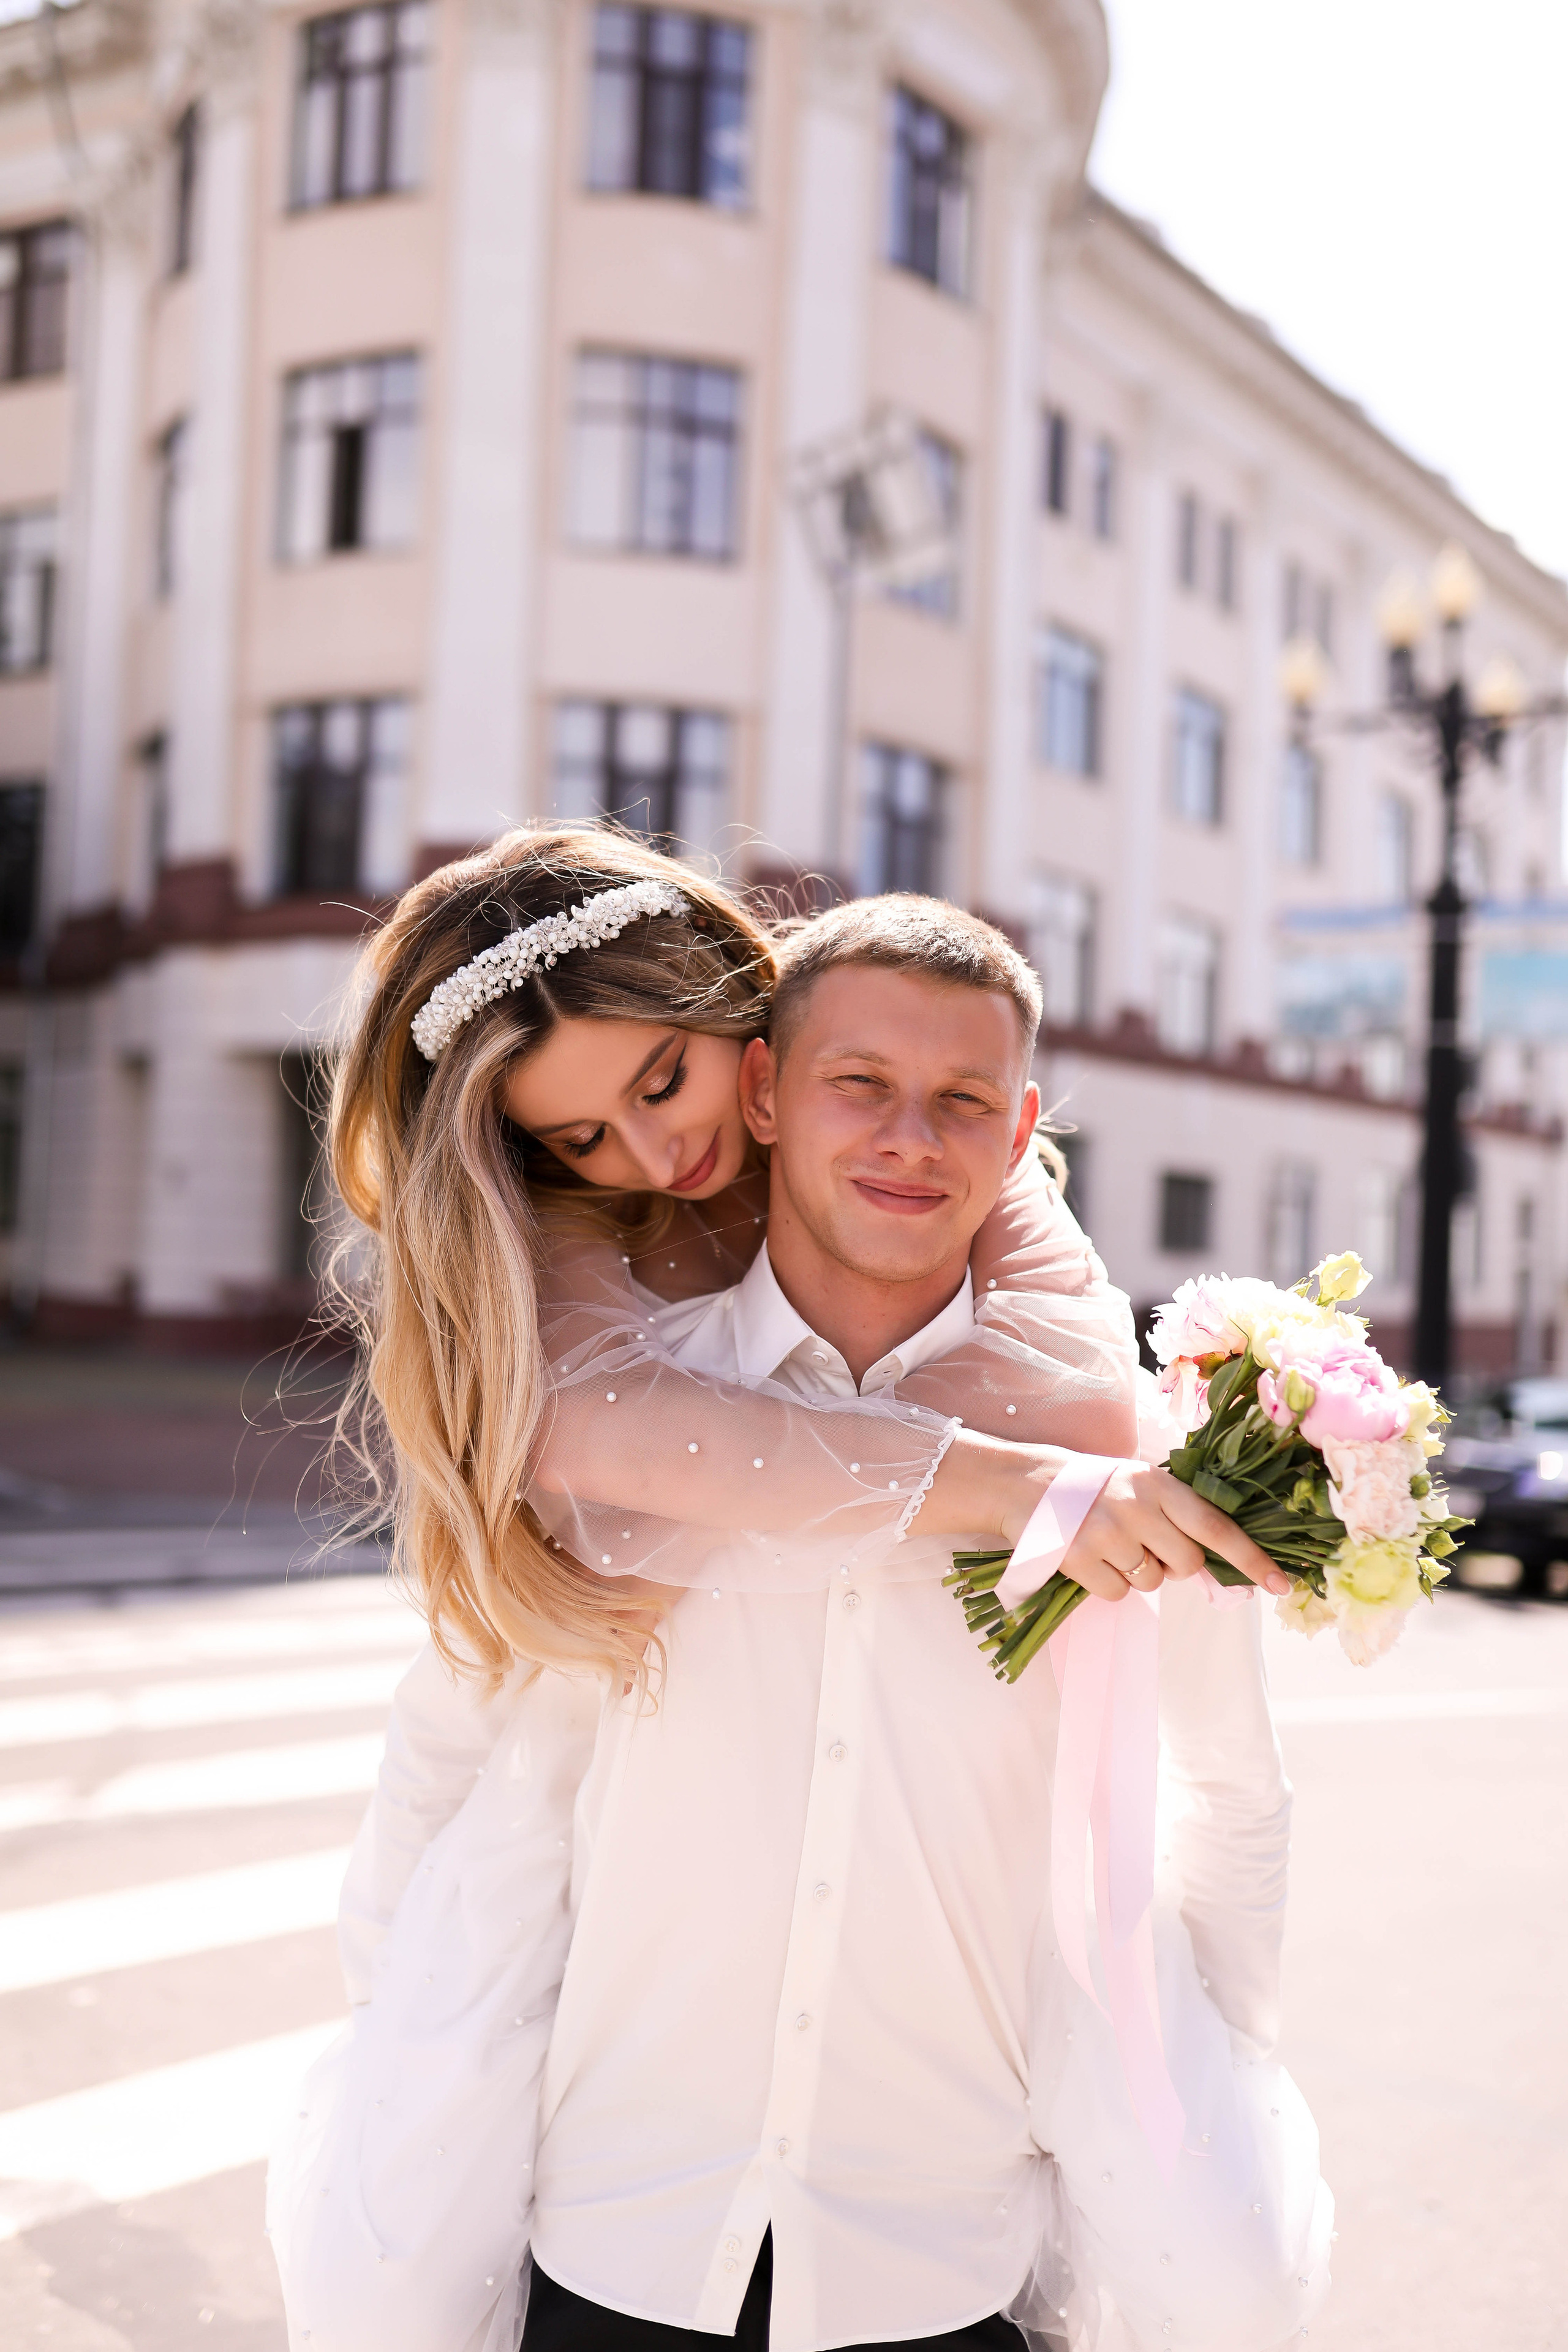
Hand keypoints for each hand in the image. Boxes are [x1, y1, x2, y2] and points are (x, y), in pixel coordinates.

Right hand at [1064, 1462, 1287, 1601]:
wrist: (1024, 1482)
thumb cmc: (1094, 1485)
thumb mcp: (1139, 1483)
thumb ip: (1177, 1514)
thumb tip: (1217, 1564)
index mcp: (1158, 1484)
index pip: (1216, 1526)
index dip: (1251, 1558)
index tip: (1281, 1584)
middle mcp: (1136, 1506)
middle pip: (1186, 1563)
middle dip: (1174, 1565)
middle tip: (1146, 1545)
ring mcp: (1106, 1533)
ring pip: (1151, 1582)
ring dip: (1138, 1572)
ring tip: (1109, 1543)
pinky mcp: (1078, 1558)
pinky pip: (1119, 1594)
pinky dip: (1109, 1584)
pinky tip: (1090, 1557)